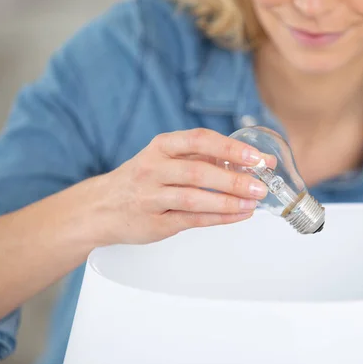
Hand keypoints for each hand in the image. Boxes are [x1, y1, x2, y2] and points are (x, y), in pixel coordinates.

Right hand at [90, 128, 272, 245]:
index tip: (255, 157)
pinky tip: (239, 215)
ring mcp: (152, 197)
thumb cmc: (142, 180)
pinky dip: (219, 217)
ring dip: (228, 201)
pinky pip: (192, 219)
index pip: (199, 140)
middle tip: (260, 186)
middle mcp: (153, 169)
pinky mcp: (155, 222)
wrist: (102, 207)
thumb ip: (203, 157)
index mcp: (161, 147)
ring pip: (194, 198)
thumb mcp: (166, 159)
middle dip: (233, 179)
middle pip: (198, 172)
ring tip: (253, 203)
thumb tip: (251, 160)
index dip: (229, 148)